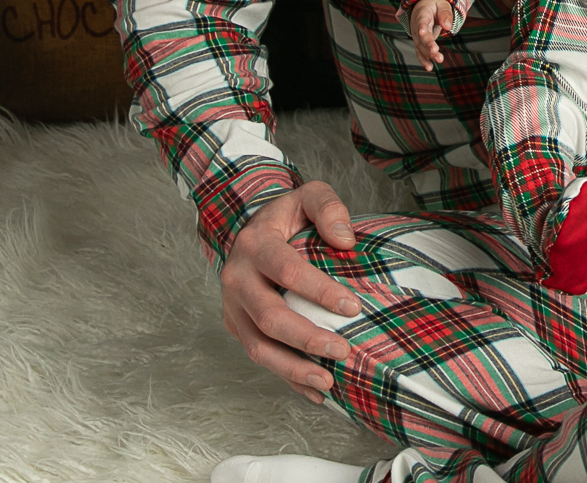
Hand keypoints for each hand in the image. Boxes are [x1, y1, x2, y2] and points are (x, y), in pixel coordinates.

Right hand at [220, 181, 362, 402]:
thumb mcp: (307, 195)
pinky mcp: (237, 327)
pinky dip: (287, 378)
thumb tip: (346, 240)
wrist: (249, 230)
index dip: (319, 291)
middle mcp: (236, 279)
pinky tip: (315, 392)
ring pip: (259, 347)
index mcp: (255, 244)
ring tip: (328, 382)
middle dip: (307, 338)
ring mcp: (233, 308)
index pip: (286, 271)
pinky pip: (260, 357)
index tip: (353, 307)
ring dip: (293, 368)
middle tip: (342, 350)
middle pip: (270, 317)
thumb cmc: (285, 217)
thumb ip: (328, 208)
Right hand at [408, 0, 453, 68]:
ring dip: (428, 55)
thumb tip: (448, 27)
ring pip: (420, 46)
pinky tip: (429, 68)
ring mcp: (416, 35)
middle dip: (428, 46)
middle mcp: (416, 26)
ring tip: (439, 60)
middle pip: (421, 37)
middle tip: (436, 53)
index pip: (421, 21)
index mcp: (422, 14)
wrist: (424, 6)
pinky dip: (424, 60)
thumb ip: (445, 14)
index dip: (421, 27)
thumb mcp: (442, 5)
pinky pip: (420, 52)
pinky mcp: (419, 42)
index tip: (422, 33)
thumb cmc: (435, 5)